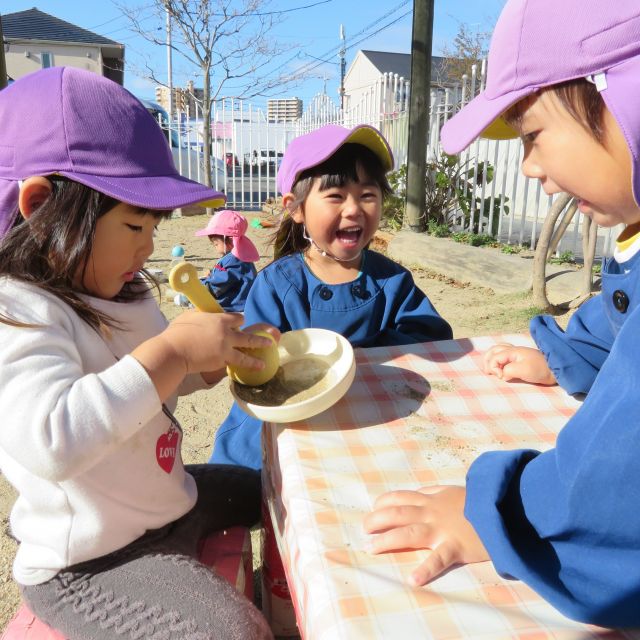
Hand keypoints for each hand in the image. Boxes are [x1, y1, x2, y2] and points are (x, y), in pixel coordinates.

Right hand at [163, 311, 277, 374]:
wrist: (174, 351)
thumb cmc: (178, 332)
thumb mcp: (191, 316)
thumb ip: (203, 315)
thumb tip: (205, 315)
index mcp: (220, 319)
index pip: (238, 318)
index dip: (239, 321)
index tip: (240, 324)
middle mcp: (227, 334)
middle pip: (248, 336)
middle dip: (260, 339)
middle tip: (269, 342)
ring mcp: (225, 349)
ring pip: (245, 355)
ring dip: (255, 359)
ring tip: (263, 364)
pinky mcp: (221, 362)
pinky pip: (232, 363)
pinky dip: (237, 366)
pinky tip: (244, 370)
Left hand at [363, 486, 488, 585]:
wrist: (504, 507)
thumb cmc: (480, 501)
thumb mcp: (454, 491)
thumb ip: (435, 493)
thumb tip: (418, 494)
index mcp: (432, 499)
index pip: (400, 497)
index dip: (383, 502)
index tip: (374, 509)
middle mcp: (432, 512)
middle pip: (397, 513)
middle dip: (376, 520)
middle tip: (364, 529)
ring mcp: (442, 529)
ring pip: (408, 532)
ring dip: (387, 540)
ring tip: (371, 548)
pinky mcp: (456, 546)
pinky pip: (438, 558)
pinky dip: (425, 569)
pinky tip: (413, 579)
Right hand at [483, 343, 555, 384]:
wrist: (555, 370)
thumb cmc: (540, 369)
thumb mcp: (523, 370)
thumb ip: (508, 370)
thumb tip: (501, 374)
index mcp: (512, 351)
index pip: (494, 357)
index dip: (493, 368)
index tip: (501, 377)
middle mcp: (512, 350)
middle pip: (493, 350)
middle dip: (488, 361)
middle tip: (489, 372)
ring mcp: (516, 353)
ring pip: (497, 351)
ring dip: (491, 359)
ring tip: (490, 369)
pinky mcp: (520, 358)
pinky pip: (503, 354)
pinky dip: (497, 358)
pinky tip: (499, 366)